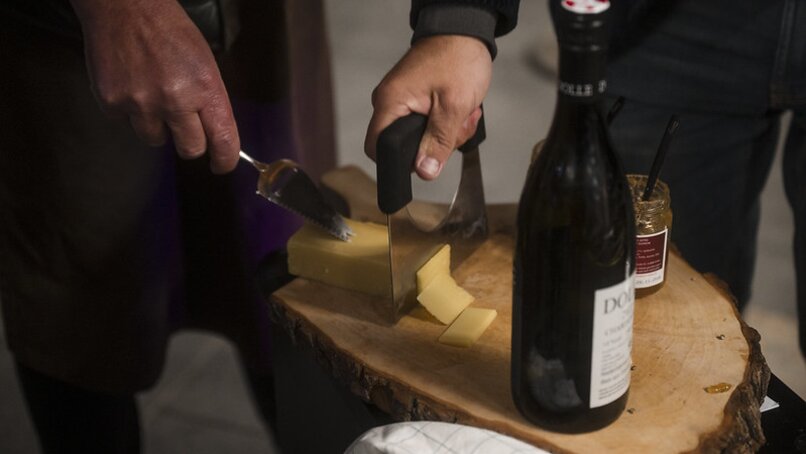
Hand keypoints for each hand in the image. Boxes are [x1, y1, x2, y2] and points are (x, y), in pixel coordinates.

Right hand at [70, 0, 238, 173]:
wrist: (124, 6)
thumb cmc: (169, 31)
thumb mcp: (205, 63)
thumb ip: (209, 100)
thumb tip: (214, 134)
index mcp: (205, 88)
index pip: (223, 140)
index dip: (225, 159)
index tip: (221, 165)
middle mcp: (175, 100)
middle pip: (190, 149)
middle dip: (189, 142)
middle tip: (184, 125)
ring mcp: (141, 103)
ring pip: (155, 139)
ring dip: (157, 125)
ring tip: (152, 92)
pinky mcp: (112, 103)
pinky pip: (126, 123)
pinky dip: (129, 111)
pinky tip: (131, 83)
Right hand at [365, 35, 491, 179]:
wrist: (465, 31)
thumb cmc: (457, 58)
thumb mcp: (453, 107)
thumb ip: (438, 142)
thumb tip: (425, 172)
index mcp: (390, 102)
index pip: (376, 148)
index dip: (400, 162)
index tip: (426, 159)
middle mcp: (389, 102)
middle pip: (404, 146)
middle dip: (436, 145)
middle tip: (457, 129)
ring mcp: (402, 100)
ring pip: (420, 137)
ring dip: (447, 133)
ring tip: (463, 115)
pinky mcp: (414, 98)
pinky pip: (426, 123)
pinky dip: (446, 122)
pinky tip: (460, 112)